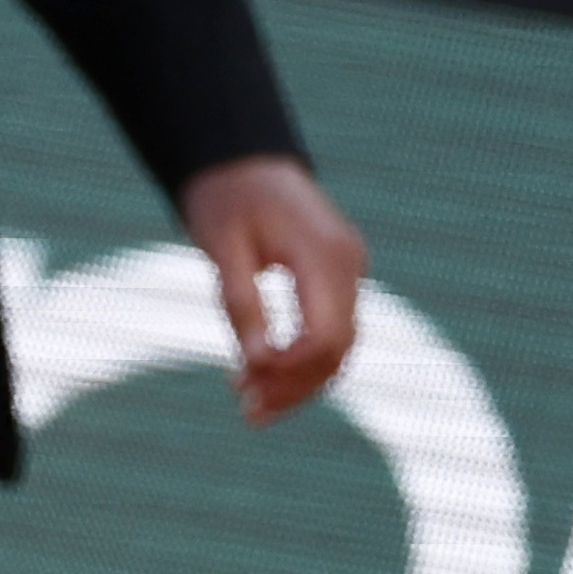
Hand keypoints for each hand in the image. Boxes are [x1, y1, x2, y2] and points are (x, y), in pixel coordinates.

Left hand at [179, 154, 365, 424]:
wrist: (242, 160)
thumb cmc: (226, 199)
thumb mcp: (222, 249)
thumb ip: (240, 303)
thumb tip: (254, 363)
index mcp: (324, 253)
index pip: (325, 334)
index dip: (290, 369)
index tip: (245, 383)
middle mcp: (349, 263)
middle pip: (338, 348)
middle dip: (295, 386)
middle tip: (247, 413)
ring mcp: (350, 270)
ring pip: (339, 345)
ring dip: (298, 380)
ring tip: (249, 405)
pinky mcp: (339, 276)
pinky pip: (331, 328)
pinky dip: (302, 358)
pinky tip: (262, 376)